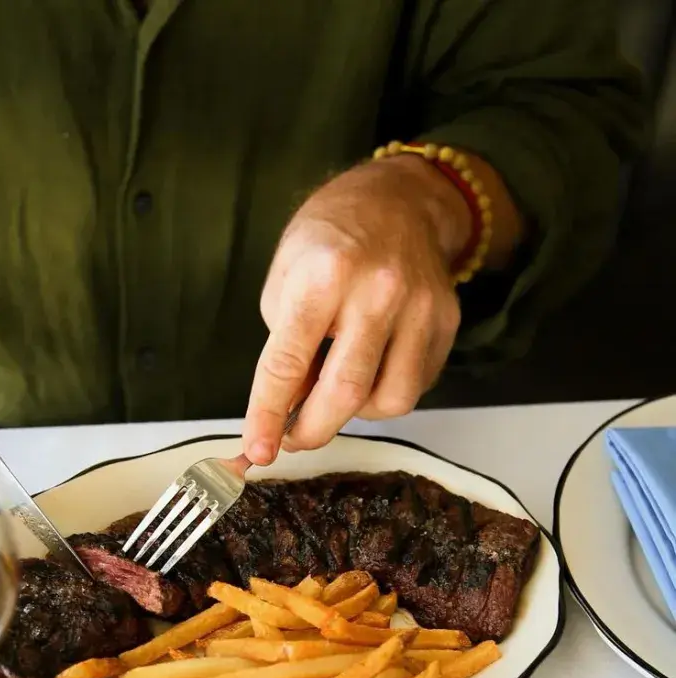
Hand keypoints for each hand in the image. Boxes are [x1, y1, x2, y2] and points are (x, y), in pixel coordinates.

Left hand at [243, 156, 471, 464]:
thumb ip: (286, 348)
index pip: (288, 363)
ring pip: (389, 401)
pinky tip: (370, 372)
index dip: (267, 416)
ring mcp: (419, 308)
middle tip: (292, 439)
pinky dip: (385, 396)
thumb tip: (286, 412)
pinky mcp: (446, 322)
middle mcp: (377, 291)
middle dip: (311, 431)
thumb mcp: (286, 281)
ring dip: (354, 414)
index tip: (258, 451)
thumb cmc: (330, 241)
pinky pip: (415, 386)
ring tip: (336, 392)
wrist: (399, 199)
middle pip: (345, 393)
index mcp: (323, 276)